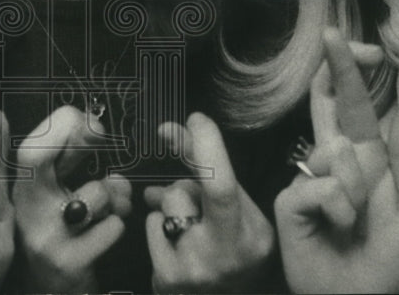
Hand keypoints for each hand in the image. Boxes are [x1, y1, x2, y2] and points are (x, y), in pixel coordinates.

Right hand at [12, 105, 131, 293]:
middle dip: (80, 136)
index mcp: (24, 187)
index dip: (61, 123)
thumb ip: (68, 161)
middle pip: (37, 156)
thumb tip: (93, 124)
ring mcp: (44, 236)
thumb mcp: (55, 195)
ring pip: (94, 194)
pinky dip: (118, 226)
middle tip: (101, 136)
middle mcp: (26, 210)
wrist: (53, 293)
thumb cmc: (63, 237)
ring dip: (115, 197)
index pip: (29, 146)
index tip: (88, 122)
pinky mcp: (67, 261)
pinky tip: (107, 235)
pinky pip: (112, 226)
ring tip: (113, 207)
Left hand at [144, 112, 273, 292]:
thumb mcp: (239, 205)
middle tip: (199, 208)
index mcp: (248, 237)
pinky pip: (150, 229)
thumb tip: (169, 128)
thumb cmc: (240, 246)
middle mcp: (218, 259)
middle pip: (178, 193)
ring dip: (171, 211)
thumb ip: (207, 166)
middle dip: (184, 189)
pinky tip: (178, 244)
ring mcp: (188, 274)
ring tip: (191, 229)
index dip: (207, 149)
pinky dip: (160, 229)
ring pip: (159, 210)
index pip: (221, 188)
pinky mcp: (164, 282)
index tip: (197, 120)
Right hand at [275, 29, 398, 292]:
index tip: (370, 46)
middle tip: (332, 36)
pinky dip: (337, 208)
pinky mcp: (291, 200)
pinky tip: (338, 229)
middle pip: (328, 107)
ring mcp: (311, 180)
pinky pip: (318, 184)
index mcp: (368, 162)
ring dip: (357, 187)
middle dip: (334, 71)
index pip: (359, 108)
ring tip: (359, 223)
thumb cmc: (393, 263)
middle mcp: (336, 163)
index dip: (359, 77)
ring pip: (333, 151)